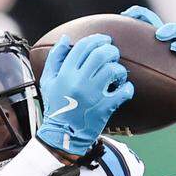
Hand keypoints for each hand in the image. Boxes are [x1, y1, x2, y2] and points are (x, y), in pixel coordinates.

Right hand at [36, 33, 133, 155]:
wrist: (62, 136)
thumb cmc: (56, 106)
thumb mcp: (48, 82)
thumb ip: (55, 58)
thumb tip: (65, 38)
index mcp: (65, 74)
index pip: (84, 46)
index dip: (97, 39)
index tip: (104, 41)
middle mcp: (79, 83)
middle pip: (102, 54)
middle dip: (111, 50)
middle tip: (112, 55)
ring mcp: (93, 95)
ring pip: (114, 70)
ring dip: (119, 69)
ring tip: (116, 74)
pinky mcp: (105, 108)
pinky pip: (124, 91)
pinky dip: (127, 88)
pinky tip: (123, 90)